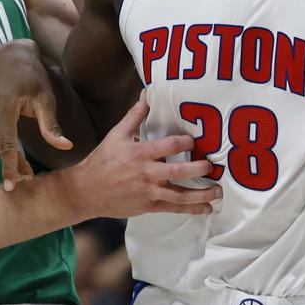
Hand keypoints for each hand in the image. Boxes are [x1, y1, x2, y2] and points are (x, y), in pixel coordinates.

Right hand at [0, 40, 70, 190]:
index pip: (6, 144)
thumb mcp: (45, 98)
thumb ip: (51, 125)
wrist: (8, 53)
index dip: (9, 167)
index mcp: (4, 104)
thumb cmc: (33, 77)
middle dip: (10, 164)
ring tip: (12, 171)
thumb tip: (66, 147)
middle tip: (24, 178)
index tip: (11, 187)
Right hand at [66, 94, 221, 217]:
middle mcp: (147, 173)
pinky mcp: (149, 206)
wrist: (86, 191)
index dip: (186, 142)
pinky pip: (173, 209)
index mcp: (140, 153)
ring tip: (218, 192)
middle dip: (200, 169)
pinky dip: (191, 209)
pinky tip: (206, 208)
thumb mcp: (116, 135)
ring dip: (202, 195)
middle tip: (213, 166)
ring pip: (180, 196)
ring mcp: (149, 192)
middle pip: (179, 172)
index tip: (196, 141)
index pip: (170, 146)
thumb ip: (135, 115)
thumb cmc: (102, 161)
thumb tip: (147, 94)